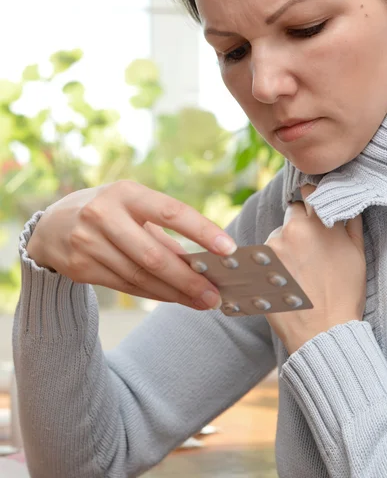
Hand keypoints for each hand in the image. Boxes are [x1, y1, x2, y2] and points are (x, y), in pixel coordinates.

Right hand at [26, 181, 236, 310]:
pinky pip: (126, 286)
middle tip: (214, 295)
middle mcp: (104, 215)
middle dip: (189, 279)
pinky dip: (154, 294)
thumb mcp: (132, 206)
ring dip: (175, 293)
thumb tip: (202, 260)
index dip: (202, 230)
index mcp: (125, 193)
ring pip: (141, 277)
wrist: (51, 226)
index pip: (170, 211)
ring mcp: (89, 243)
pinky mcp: (81, 267)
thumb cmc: (107, 211)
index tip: (228, 249)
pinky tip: (174, 298)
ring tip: (201, 301)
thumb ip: (163, 231)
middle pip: (154, 255)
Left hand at [265, 185, 366, 353]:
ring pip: (277, 235)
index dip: (309, 202)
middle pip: (291, 214)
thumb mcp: (356, 253)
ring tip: (298, 273)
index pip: (308, 193)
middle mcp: (294, 229)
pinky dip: (272, 263)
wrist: (323, 330)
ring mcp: (274, 246)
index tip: (311, 212)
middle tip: (307, 251)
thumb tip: (342, 204)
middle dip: (297, 225)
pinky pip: (265, 255)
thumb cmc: (343, 294)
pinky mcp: (259, 264)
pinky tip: (285, 280)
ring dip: (284, 246)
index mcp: (319, 223)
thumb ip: (349, 223)